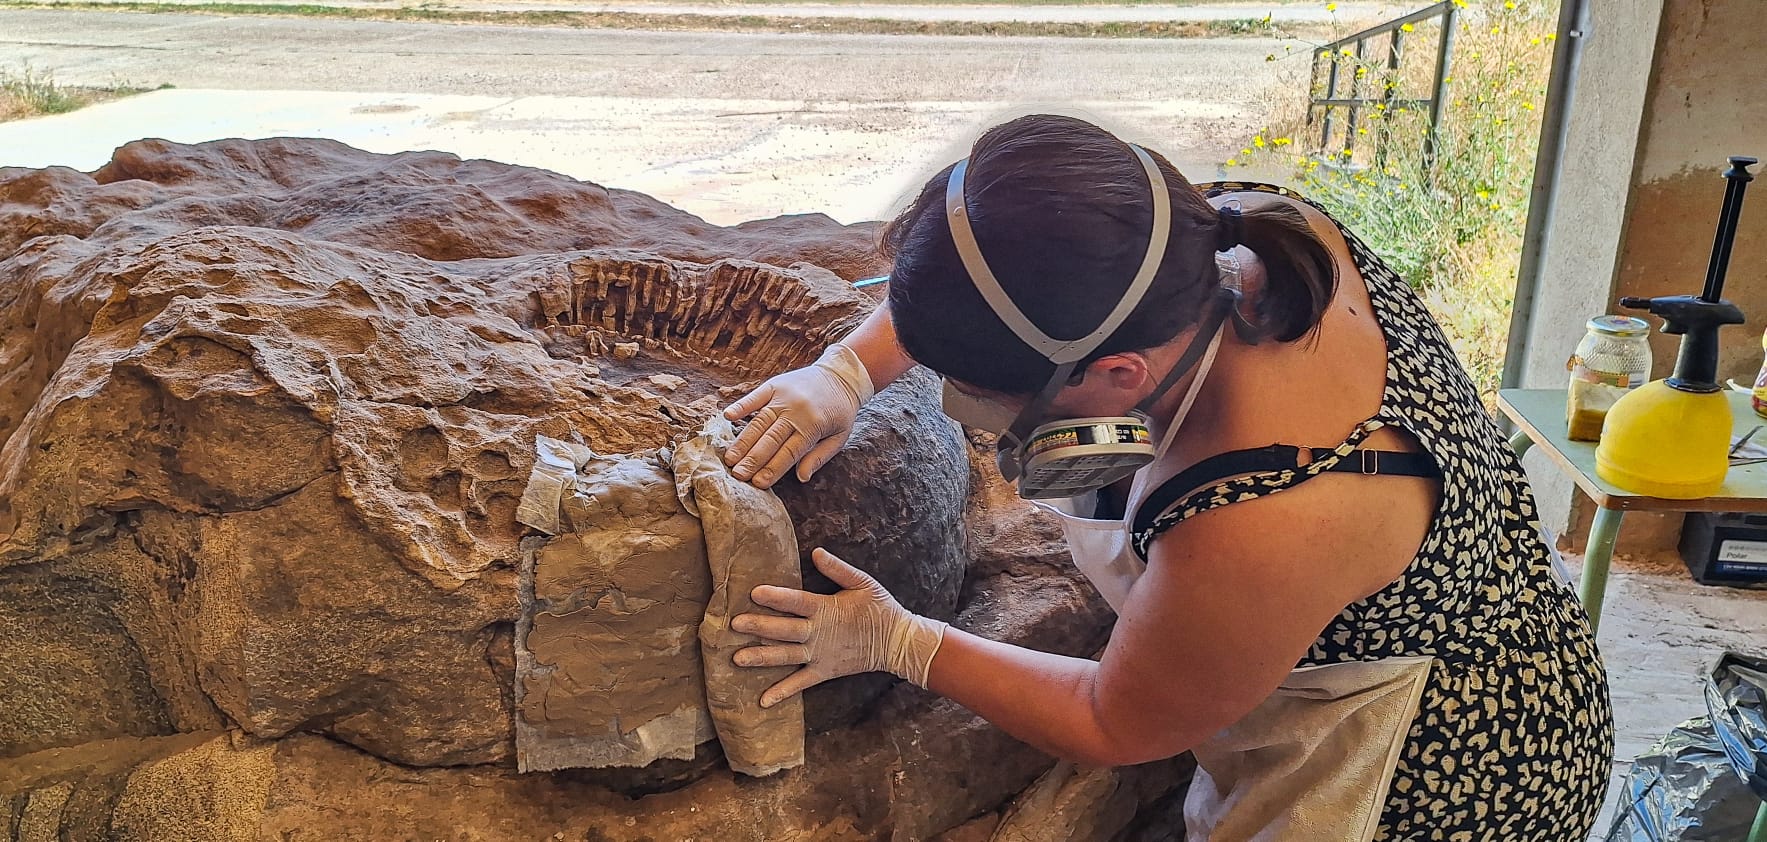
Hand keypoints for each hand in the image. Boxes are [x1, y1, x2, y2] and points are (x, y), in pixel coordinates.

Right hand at [723, 344, 872, 488]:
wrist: (842, 374)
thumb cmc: (841, 411)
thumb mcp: (840, 436)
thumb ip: (820, 456)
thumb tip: (802, 477)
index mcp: (813, 425)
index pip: (789, 452)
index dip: (772, 469)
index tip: (757, 483)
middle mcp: (796, 410)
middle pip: (770, 439)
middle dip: (753, 460)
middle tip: (737, 476)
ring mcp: (783, 396)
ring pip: (759, 422)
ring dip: (743, 441)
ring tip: (729, 458)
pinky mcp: (775, 384)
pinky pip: (755, 396)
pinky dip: (741, 405)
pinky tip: (728, 416)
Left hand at [732, 548, 946, 707]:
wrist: (896, 642)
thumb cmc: (879, 608)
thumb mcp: (862, 582)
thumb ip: (837, 569)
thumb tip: (815, 552)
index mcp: (827, 609)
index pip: (797, 601)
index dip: (776, 597)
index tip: (755, 592)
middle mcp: (819, 634)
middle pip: (785, 630)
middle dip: (759, 626)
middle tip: (735, 624)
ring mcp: (820, 655)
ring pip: (786, 656)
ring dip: (762, 657)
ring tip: (737, 659)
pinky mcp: (824, 671)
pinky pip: (801, 683)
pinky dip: (782, 692)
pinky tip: (763, 700)